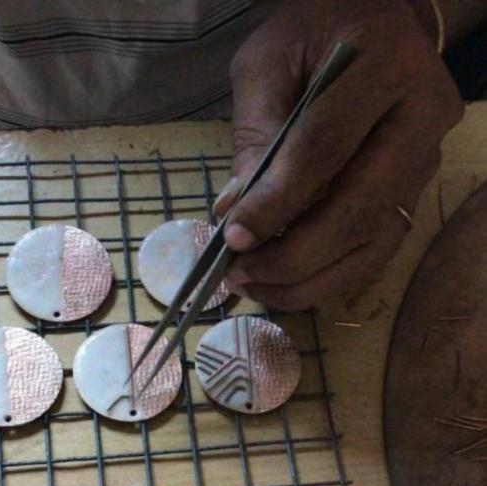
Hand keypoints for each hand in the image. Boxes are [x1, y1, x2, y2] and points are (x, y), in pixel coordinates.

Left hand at [215, 0, 463, 309]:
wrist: (370, 24)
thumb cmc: (312, 35)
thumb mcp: (267, 65)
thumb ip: (254, 135)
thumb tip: (234, 212)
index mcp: (384, 66)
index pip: (325, 150)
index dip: (276, 202)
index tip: (232, 238)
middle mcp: (422, 117)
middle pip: (359, 209)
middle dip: (294, 256)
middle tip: (240, 275)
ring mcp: (426, 160)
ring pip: (374, 242)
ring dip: (310, 280)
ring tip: (256, 286)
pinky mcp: (416, 191)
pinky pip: (378, 250)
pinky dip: (331, 277)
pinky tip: (289, 284)